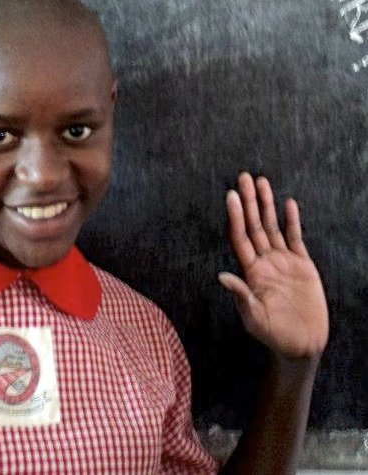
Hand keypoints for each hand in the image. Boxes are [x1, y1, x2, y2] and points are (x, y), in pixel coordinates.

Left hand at [219, 172, 328, 358]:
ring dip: (267, 204)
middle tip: (244, 177)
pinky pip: (295, 238)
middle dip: (250, 201)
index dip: (235, 216)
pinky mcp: (302, 266)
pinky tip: (288, 203)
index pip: (240, 237)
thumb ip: (241, 297)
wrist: (301, 346)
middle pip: (254, 225)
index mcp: (250, 272)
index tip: (231, 195)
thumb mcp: (254, 318)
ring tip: (262, 181)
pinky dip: (292, 221)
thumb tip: (222, 277)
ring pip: (272, 226)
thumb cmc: (273, 336)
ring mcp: (283, 262)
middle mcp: (264, 262)